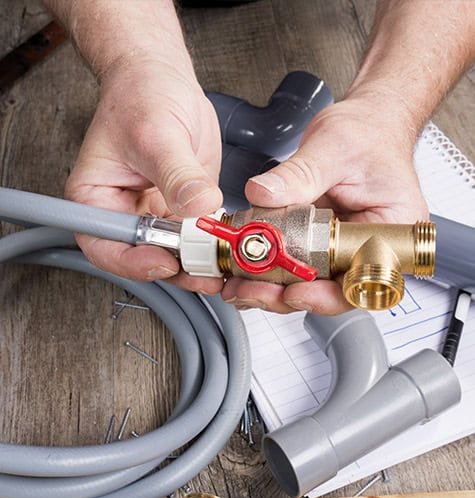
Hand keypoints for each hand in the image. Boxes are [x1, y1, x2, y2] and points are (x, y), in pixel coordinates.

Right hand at [65, 58, 223, 293]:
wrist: (164, 81)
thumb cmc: (141, 97)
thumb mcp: (157, 133)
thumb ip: (178, 174)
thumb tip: (198, 206)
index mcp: (95, 198)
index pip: (104, 246)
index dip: (133, 262)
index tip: (166, 261)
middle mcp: (122, 211)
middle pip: (142, 256)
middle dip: (176, 268)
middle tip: (205, 270)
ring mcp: (153, 212)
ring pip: (172, 253)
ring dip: (198, 263)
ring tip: (221, 265)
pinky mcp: (181, 209)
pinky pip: (194, 237)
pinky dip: (210, 245)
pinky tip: (227, 245)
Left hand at [221, 97, 428, 314]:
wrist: (365, 124)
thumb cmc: (368, 133)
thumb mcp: (333, 147)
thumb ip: (299, 174)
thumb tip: (264, 194)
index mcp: (391, 227)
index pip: (363, 279)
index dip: (326, 295)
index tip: (293, 292)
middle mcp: (369, 245)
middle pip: (330, 290)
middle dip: (286, 295)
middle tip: (250, 289)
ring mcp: (342, 245)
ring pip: (309, 282)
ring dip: (272, 287)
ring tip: (240, 282)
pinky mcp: (320, 240)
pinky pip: (296, 262)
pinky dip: (269, 269)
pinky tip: (244, 269)